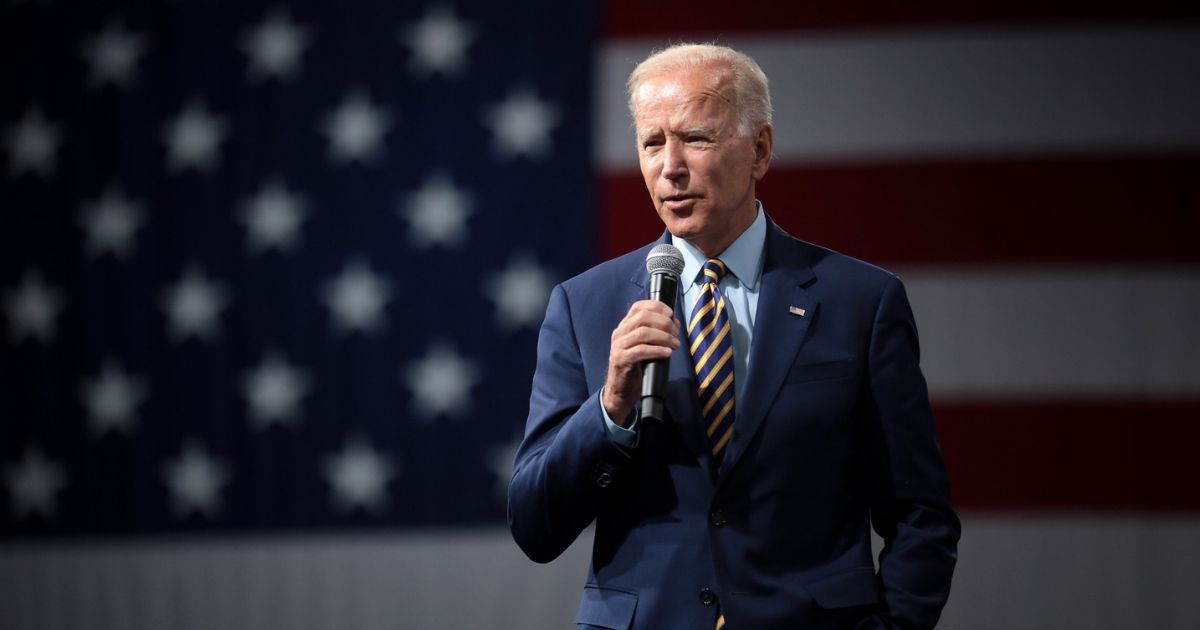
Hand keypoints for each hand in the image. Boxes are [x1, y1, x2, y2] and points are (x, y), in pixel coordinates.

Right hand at [602, 300, 679, 424]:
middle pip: (643, 317)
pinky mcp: (621, 360)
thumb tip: (674, 324)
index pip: (639, 307)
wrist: (621, 391)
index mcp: (625, 326)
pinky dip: (657, 350)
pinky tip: (667, 353)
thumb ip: (654, 333)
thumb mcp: (644, 346)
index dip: (657, 307)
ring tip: (675, 344)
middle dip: (664, 322)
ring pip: (642, 332)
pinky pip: (640, 350)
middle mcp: (620, 333)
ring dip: (663, 337)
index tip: (671, 314)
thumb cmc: (636, 367)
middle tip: (676, 332)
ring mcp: (618, 346)